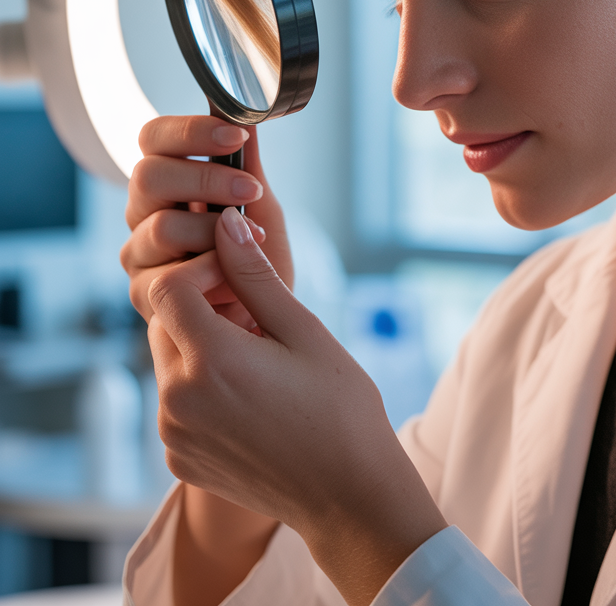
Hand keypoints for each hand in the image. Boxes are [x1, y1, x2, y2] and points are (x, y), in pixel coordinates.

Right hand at [121, 116, 292, 326]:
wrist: (268, 318)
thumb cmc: (260, 259)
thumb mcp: (262, 205)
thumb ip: (249, 165)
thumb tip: (250, 119)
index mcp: (169, 182)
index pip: (154, 139)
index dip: (190, 132)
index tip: (236, 135)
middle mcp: (145, 213)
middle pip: (147, 175)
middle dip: (207, 178)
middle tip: (250, 190)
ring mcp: (140, 254)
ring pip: (158, 226)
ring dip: (213, 229)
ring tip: (252, 237)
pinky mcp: (143, 295)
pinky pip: (166, 275)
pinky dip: (209, 270)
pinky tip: (233, 273)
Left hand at [148, 208, 446, 605]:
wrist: (348, 495)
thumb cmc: (339, 409)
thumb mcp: (304, 331)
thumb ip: (256, 277)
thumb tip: (227, 224)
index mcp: (211, 361)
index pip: (168, 288)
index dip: (200, 270)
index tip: (239, 277)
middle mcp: (177, 399)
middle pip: (163, 323)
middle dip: (200, 305)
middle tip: (254, 314)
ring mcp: (173, 434)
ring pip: (167, 362)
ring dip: (199, 345)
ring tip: (256, 355)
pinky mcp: (179, 459)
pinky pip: (175, 402)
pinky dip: (200, 386)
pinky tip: (249, 394)